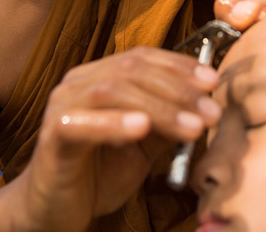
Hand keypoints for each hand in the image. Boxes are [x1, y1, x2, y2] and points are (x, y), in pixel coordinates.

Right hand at [11, 48, 220, 231]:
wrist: (56, 209)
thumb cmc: (98, 172)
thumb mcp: (144, 145)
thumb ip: (167, 122)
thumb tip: (206, 104)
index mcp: (99, 77)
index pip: (141, 57)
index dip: (179, 65)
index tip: (213, 81)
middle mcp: (78, 83)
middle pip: (132, 70)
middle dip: (178, 90)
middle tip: (211, 113)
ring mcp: (63, 105)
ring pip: (113, 91)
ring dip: (160, 108)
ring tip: (192, 128)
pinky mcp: (53, 134)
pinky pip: (83, 122)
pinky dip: (114, 123)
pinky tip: (141, 129)